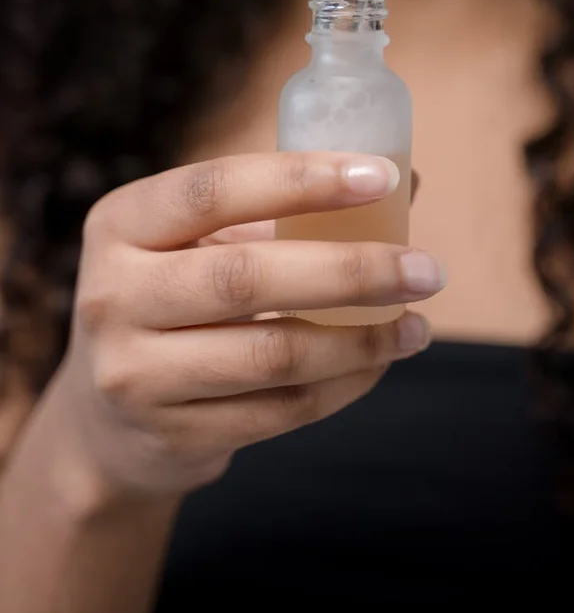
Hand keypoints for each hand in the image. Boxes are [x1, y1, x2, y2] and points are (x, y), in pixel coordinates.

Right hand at [50, 153, 440, 498]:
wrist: (107, 417)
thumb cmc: (177, 298)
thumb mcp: (202, 242)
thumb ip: (284, 211)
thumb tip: (406, 184)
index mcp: (123, 222)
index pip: (215, 189)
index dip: (302, 179)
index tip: (383, 177)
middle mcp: (114, 294)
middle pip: (248, 277)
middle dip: (352, 271)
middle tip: (427, 269)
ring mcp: (134, 373)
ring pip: (273, 355)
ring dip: (362, 340)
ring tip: (416, 325)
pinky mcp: (171, 435)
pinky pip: (281, 411)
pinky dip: (345, 385)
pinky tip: (378, 363)